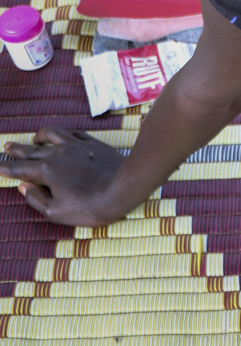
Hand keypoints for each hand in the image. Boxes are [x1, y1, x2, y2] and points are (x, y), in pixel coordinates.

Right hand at [0, 127, 126, 225]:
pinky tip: (64, 137)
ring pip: (53, 135)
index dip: (6, 168)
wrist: (125, 187)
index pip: (19, 169)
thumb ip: (36, 199)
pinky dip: (65, 134)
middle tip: (7, 146)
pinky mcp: (95, 143)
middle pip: (32, 150)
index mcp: (46, 171)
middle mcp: (58, 154)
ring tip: (35, 138)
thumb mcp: (57, 212)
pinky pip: (74, 134)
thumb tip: (24, 187)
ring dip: (41, 135)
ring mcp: (77, 146)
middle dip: (17, 150)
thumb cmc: (90, 206)